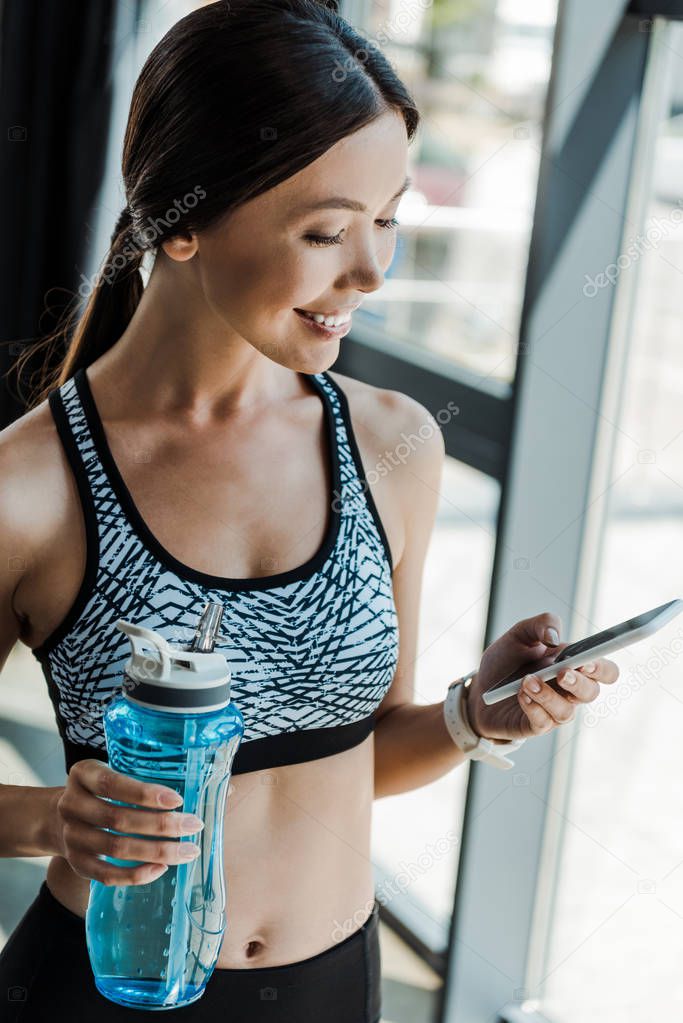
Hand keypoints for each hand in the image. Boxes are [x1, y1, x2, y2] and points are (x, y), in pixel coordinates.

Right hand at [50, 759, 204, 885]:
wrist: (58, 816)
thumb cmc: (105, 791)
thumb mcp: (115, 771)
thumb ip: (152, 775)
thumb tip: (221, 787)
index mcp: (83, 773)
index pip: (112, 784)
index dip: (145, 793)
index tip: (178, 799)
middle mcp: (71, 804)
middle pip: (118, 819)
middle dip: (161, 825)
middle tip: (194, 826)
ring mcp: (71, 837)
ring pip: (116, 848)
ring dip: (156, 852)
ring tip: (188, 851)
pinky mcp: (76, 863)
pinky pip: (107, 875)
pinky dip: (136, 874)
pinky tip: (161, 869)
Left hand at [466, 612, 619, 742]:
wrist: (480, 686)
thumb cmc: (506, 660)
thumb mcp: (520, 634)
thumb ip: (541, 624)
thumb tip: (554, 636)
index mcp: (572, 665)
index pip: (604, 670)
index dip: (601, 667)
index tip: (587, 661)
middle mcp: (569, 690)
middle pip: (592, 692)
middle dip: (580, 684)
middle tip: (562, 673)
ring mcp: (553, 709)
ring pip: (567, 711)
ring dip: (547, 695)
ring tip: (527, 681)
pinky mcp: (536, 725)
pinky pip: (543, 722)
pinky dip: (532, 707)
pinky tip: (520, 694)